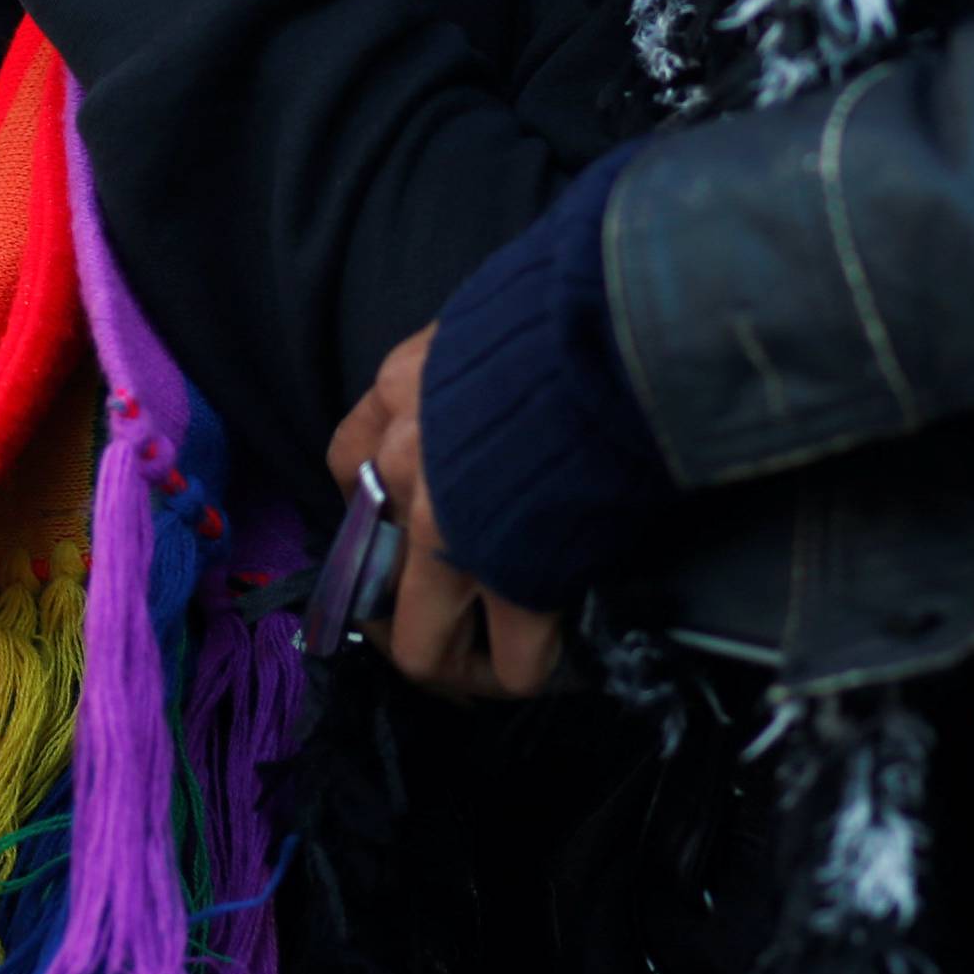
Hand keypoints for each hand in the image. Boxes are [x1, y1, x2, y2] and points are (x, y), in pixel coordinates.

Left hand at [327, 326, 561, 697]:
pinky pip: (513, 663)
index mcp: (402, 389)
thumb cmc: (575, 302)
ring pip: (422, 649)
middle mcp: (405, 467)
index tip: (416, 531)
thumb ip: (475, 365)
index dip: (380, 512)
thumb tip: (504, 384)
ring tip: (502, 664)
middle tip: (456, 627)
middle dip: (409, 615)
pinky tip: (564, 656)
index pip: (350, 467)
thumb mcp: (493, 316)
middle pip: (371, 581)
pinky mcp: (515, 577)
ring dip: (462, 668)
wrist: (622, 324)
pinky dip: (536, 671)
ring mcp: (450, 532)